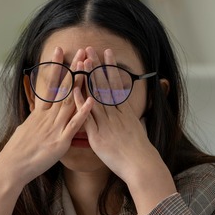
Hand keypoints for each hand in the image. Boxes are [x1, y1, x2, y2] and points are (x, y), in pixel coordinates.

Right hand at [0, 47, 93, 185]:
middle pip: (62, 88)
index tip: (59, 50)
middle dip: (72, 69)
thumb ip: (35, 120)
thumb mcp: (25, 129)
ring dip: (80, 83)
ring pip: (69, 101)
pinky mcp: (60, 142)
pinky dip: (82, 112)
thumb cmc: (17, 152)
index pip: (48, 84)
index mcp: (39, 114)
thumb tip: (37, 114)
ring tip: (88, 67)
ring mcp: (54, 128)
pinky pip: (73, 125)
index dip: (55, 67)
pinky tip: (91, 100)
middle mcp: (47, 117)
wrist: (11, 167)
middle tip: (80, 51)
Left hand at [73, 47, 175, 214]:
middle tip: (90, 49)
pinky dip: (80, 103)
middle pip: (105, 85)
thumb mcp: (138, 130)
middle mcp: (115, 114)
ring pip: (95, 96)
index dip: (110, 68)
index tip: (106, 53)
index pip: (116, 84)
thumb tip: (130, 113)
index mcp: (125, 111)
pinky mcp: (97, 135)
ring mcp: (106, 123)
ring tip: (82, 61)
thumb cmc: (140, 152)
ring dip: (88, 78)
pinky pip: (87, 116)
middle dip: (97, 66)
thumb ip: (131, 119)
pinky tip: (74, 90)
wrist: (141, 165)